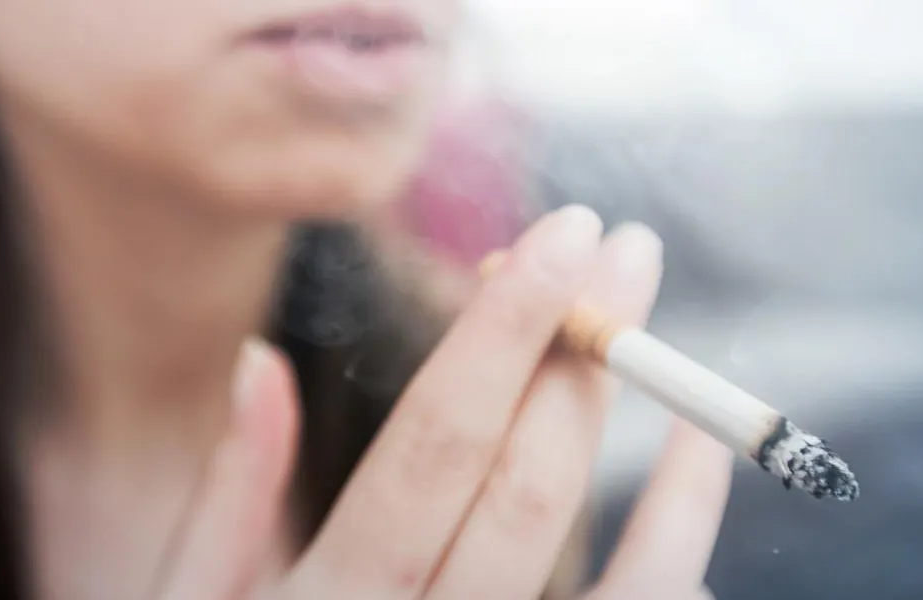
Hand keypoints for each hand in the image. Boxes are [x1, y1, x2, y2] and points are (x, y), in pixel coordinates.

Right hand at [157, 206, 731, 599]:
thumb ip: (231, 494)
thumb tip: (261, 358)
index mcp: (325, 599)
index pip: (438, 439)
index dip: (507, 330)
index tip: (561, 234)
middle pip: (527, 482)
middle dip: (584, 354)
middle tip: (624, 251)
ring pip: (609, 569)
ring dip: (661, 459)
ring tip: (688, 364)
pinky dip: (676, 563)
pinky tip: (691, 488)